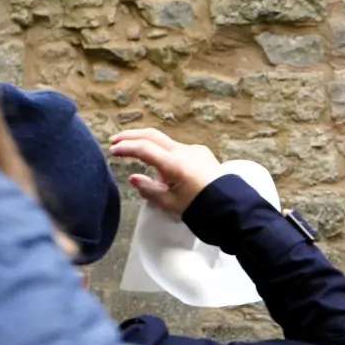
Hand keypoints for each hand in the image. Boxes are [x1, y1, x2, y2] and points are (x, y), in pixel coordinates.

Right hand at [108, 128, 224, 216]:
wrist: (232, 207)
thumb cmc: (202, 208)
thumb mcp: (171, 204)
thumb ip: (149, 190)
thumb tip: (133, 177)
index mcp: (176, 164)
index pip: (144, 149)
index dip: (126, 148)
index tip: (112, 151)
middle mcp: (185, 152)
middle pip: (153, 135)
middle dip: (132, 136)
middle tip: (115, 141)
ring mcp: (195, 150)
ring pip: (166, 143)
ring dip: (151, 148)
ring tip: (144, 164)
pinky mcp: (202, 153)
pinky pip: (179, 150)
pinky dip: (167, 155)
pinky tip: (166, 170)